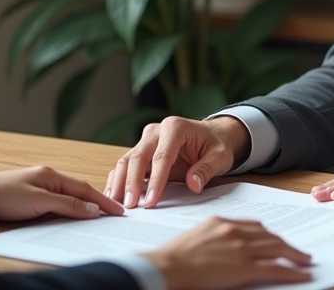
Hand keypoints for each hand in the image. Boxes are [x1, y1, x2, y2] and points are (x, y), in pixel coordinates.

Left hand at [0, 166, 123, 220]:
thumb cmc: (5, 196)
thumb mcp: (39, 202)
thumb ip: (68, 205)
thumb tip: (92, 209)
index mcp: (53, 176)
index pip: (85, 189)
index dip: (103, 201)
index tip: (118, 211)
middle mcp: (49, 178)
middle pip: (80, 191)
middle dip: (98, 202)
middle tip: (115, 214)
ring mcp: (41, 186)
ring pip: (70, 197)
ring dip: (85, 206)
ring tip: (100, 216)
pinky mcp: (33, 197)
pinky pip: (59, 202)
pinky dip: (72, 208)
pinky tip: (75, 215)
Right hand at [106, 115, 250, 208]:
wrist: (212, 135)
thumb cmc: (216, 145)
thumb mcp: (220, 156)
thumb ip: (206, 169)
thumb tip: (193, 185)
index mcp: (175, 128)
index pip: (162, 156)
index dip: (155, 180)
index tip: (151, 202)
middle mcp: (156, 131)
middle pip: (138, 157)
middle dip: (132, 183)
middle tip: (129, 206)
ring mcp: (146, 140)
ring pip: (127, 160)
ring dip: (120, 182)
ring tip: (116, 203)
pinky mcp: (142, 150)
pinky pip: (126, 164)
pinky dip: (118, 179)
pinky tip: (113, 195)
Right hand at [142, 217, 310, 289]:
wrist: (167, 267)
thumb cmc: (172, 257)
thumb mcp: (193, 238)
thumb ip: (211, 239)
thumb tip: (220, 250)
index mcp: (220, 221)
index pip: (253, 226)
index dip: (268, 234)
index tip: (276, 239)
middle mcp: (234, 230)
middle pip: (268, 236)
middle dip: (285, 244)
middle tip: (298, 251)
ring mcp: (241, 248)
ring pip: (277, 249)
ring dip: (294, 255)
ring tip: (304, 260)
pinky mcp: (244, 267)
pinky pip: (275, 268)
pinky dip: (291, 271)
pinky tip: (301, 274)